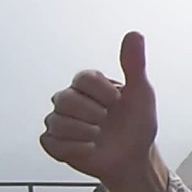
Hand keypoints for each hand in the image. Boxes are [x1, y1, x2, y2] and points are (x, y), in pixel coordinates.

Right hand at [40, 31, 158, 185]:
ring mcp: (62, 121)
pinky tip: (89, 148)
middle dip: (91, 114)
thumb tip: (134, 35)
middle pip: (64, 99)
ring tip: (98, 135)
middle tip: (106, 120)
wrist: (135, 157)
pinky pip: (50, 142)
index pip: (83, 77)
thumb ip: (135, 64)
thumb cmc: (137, 124)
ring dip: (83, 132)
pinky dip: (73, 148)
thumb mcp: (141, 93)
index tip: (118, 102)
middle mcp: (72, 100)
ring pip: (56, 121)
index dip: (102, 92)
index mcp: (89, 85)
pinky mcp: (56, 143)